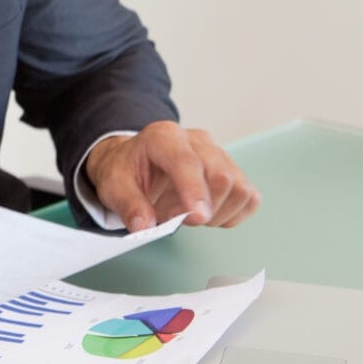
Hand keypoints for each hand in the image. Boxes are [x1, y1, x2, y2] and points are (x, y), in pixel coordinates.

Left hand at [84, 121, 259, 231]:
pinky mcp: (232, 170)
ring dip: (217, 213)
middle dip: (202, 209)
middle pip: (220, 176)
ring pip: (239, 188)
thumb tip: (144, 226)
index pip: (186, 161)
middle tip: (175, 219)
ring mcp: (218, 154)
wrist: (135, 163)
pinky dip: (232, 214)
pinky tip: (208, 215)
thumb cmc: (127, 171)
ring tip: (188, 214)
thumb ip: (129, 206)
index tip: (198, 217)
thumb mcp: (113, 187)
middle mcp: (196, 140)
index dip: (195, 190)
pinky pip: (249, 197)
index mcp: (163, 137)